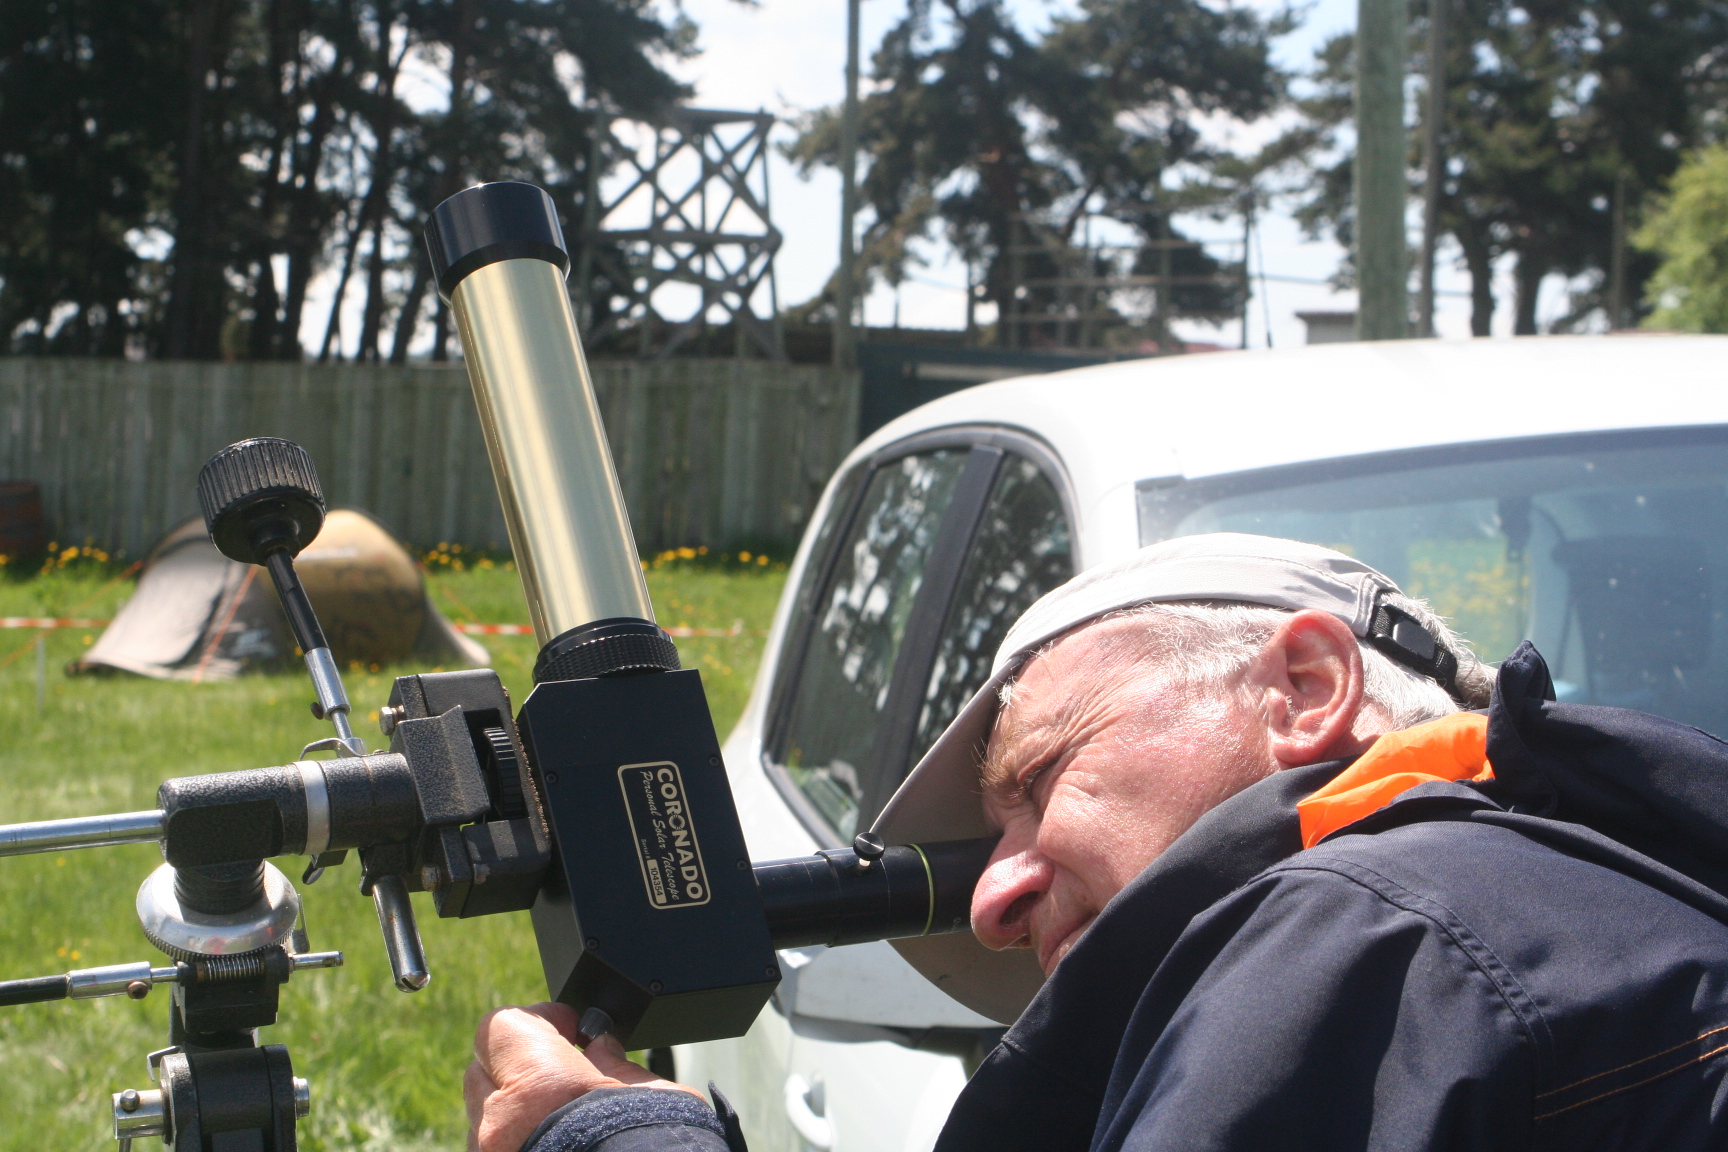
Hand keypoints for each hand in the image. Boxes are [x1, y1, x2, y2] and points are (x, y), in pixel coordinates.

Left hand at [464, 1002, 701, 1151]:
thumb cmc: (656, 1151)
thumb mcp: (655, 1099)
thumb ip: (618, 1068)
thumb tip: (602, 1049)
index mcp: (539, 1086)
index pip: (503, 1027)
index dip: (537, 1020)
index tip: (568, 1026)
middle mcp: (501, 1126)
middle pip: (482, 1070)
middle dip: (518, 1064)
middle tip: (563, 1070)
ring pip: (483, 1120)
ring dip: (512, 1110)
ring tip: (560, 1119)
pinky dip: (516, 1143)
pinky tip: (554, 1146)